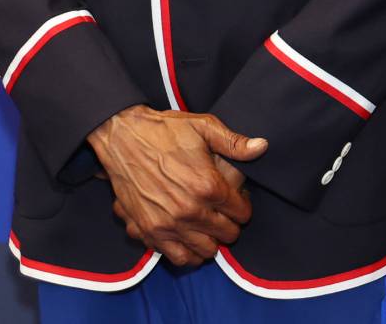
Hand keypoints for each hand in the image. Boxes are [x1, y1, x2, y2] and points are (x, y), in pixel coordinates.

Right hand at [87, 105, 267, 266]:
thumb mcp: (204, 127)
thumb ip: (235, 142)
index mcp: (208, 186)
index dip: (244, 206)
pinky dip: (189, 253)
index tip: (238, 200)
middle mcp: (190, 210)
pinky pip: (177, 257)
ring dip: (212, 241)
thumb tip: (262, 147)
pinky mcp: (148, 231)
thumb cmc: (165, 131)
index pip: (241, 212)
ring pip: (205, 251)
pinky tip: (190, 240)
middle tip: (225, 213)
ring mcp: (168, 224)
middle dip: (231, 224)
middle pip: (227, 234)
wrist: (123, 137)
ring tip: (209, 228)